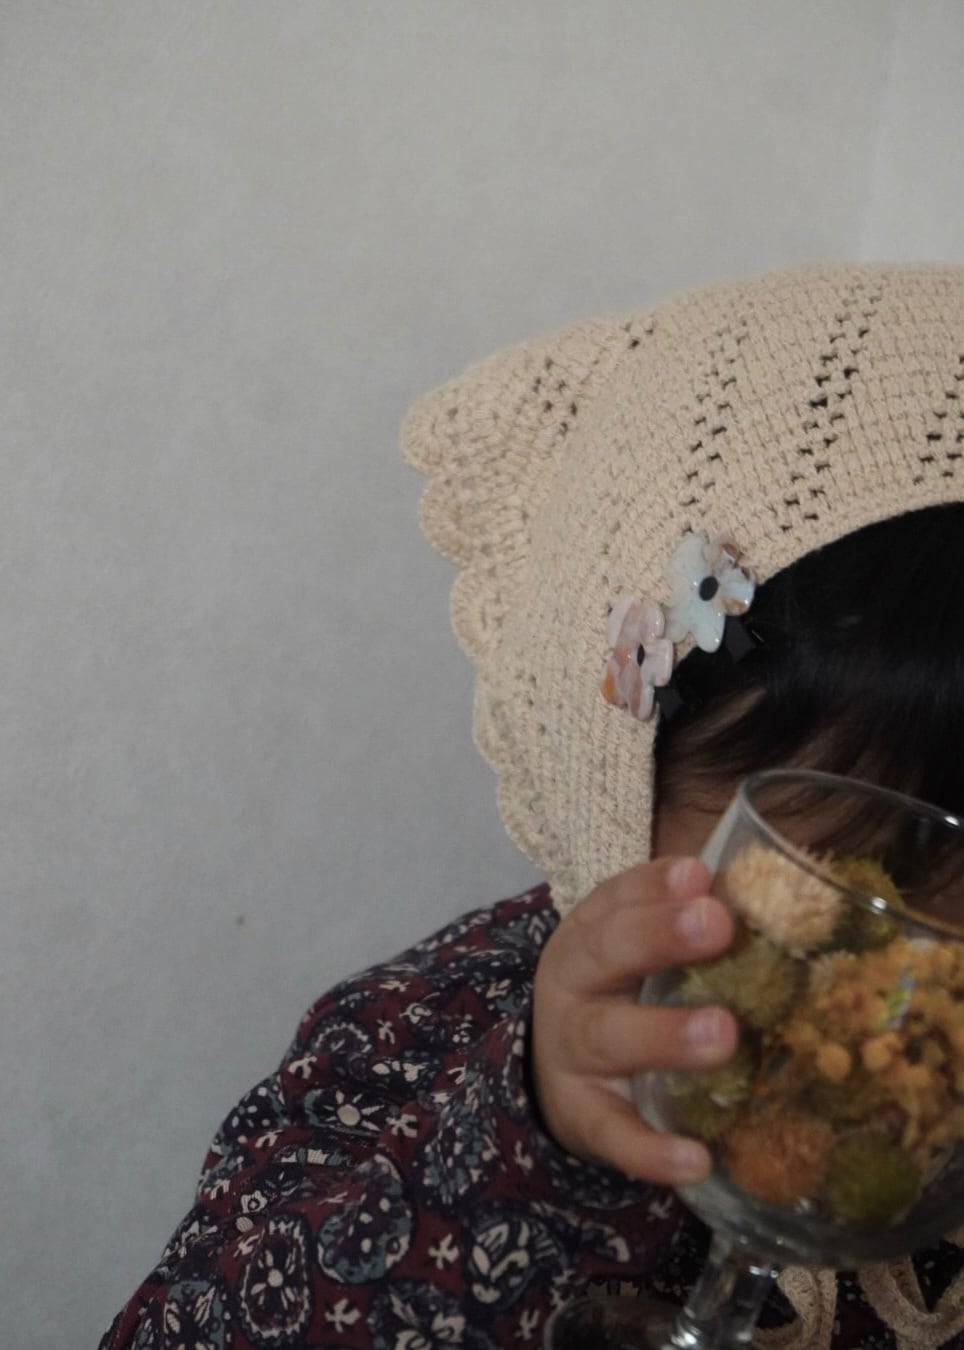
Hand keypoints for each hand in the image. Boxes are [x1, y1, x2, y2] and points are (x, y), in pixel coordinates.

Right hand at [532, 856, 736, 1186]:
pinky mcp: (584, 1118)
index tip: (700, 875)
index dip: (656, 886)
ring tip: (723, 1033)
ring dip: (664, 1035)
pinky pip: (614, 1134)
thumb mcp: (634, 951)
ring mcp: (573, 1053)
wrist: (551, 1074)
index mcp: (590, 935)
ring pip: (609, 1039)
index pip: (617, 898)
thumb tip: (776, 896)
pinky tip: (695, 1159)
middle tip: (718, 925)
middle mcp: (574, 986)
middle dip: (659, 936)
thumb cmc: (620, 997)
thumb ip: (687, 922)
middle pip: (606, 953)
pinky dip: (651, 1150)